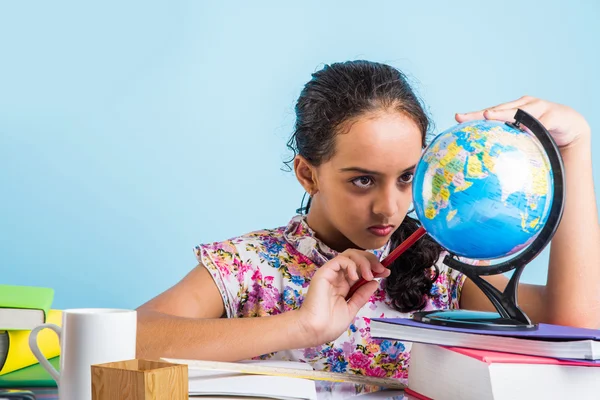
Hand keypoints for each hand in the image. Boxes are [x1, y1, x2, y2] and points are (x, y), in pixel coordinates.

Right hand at [296, 249, 389, 346]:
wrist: (315, 330)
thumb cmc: (329, 324)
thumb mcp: (352, 308)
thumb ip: (362, 295)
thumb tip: (374, 283)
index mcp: (344, 285)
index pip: (360, 268)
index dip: (374, 267)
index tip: (385, 273)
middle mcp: (338, 277)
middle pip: (356, 257)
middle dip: (372, 260)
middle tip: (381, 270)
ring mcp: (331, 273)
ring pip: (350, 254)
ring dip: (364, 261)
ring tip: (369, 275)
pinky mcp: (325, 272)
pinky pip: (340, 260)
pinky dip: (352, 265)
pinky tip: (355, 277)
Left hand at [456, 96, 590, 149]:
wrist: (570, 129)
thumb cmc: (540, 135)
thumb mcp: (521, 140)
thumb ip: (505, 146)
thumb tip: (481, 166)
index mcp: (511, 111)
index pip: (489, 113)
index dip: (473, 115)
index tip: (457, 117)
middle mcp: (523, 105)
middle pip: (502, 109)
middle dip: (489, 112)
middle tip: (480, 115)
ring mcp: (539, 107)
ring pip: (521, 111)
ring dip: (508, 113)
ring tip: (493, 115)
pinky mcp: (556, 114)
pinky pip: (544, 121)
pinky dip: (535, 125)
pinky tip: (527, 129)